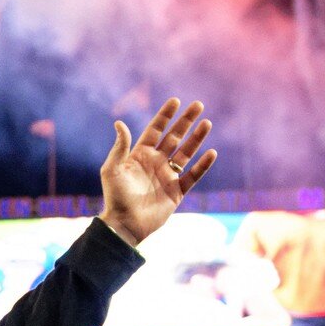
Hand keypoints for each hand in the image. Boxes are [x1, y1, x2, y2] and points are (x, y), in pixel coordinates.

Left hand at [97, 98, 216, 245]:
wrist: (125, 224)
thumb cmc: (115, 196)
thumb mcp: (113, 169)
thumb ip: (120, 147)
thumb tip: (120, 123)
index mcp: (140, 155)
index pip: (155, 130)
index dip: (165, 116)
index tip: (175, 101)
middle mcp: (156, 162)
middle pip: (174, 137)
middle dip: (185, 121)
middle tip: (198, 105)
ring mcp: (168, 176)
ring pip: (186, 153)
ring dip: (196, 139)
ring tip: (207, 123)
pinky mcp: (177, 192)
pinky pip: (193, 176)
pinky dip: (202, 165)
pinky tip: (211, 153)